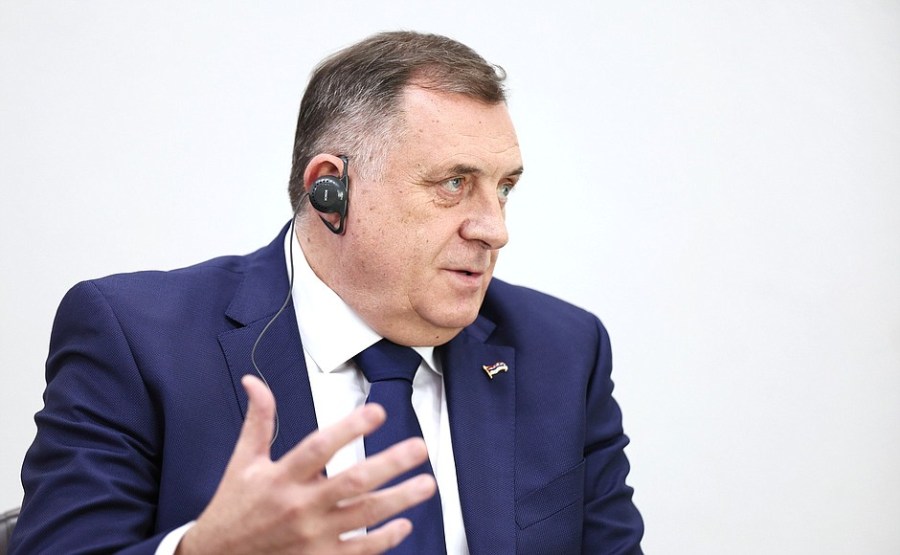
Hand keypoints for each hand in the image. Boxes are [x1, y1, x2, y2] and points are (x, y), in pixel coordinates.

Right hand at [176, 375, 435, 554]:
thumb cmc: (234, 507)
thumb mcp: (243, 462)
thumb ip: (258, 421)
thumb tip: (254, 380)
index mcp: (281, 477)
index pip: (319, 448)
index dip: (349, 428)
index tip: (378, 412)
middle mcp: (300, 506)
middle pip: (352, 482)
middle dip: (390, 464)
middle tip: (419, 447)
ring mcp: (312, 536)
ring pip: (364, 516)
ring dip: (399, 500)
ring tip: (426, 483)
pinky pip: (359, 551)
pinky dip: (384, 539)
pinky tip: (404, 524)